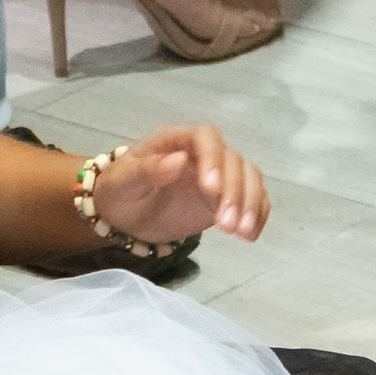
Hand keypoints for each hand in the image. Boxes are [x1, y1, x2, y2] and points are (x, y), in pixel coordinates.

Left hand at [90, 123, 265, 244]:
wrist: (124, 216)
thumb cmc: (119, 192)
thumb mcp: (123, 182)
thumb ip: (148, 170)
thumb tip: (179, 160)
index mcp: (176, 139)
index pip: (205, 137)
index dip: (213, 159)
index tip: (211, 188)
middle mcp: (203, 152)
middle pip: (233, 160)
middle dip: (234, 192)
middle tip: (226, 225)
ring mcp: (219, 174)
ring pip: (248, 178)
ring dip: (249, 204)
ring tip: (240, 233)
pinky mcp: (226, 197)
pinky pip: (251, 198)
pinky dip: (256, 215)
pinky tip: (250, 236)